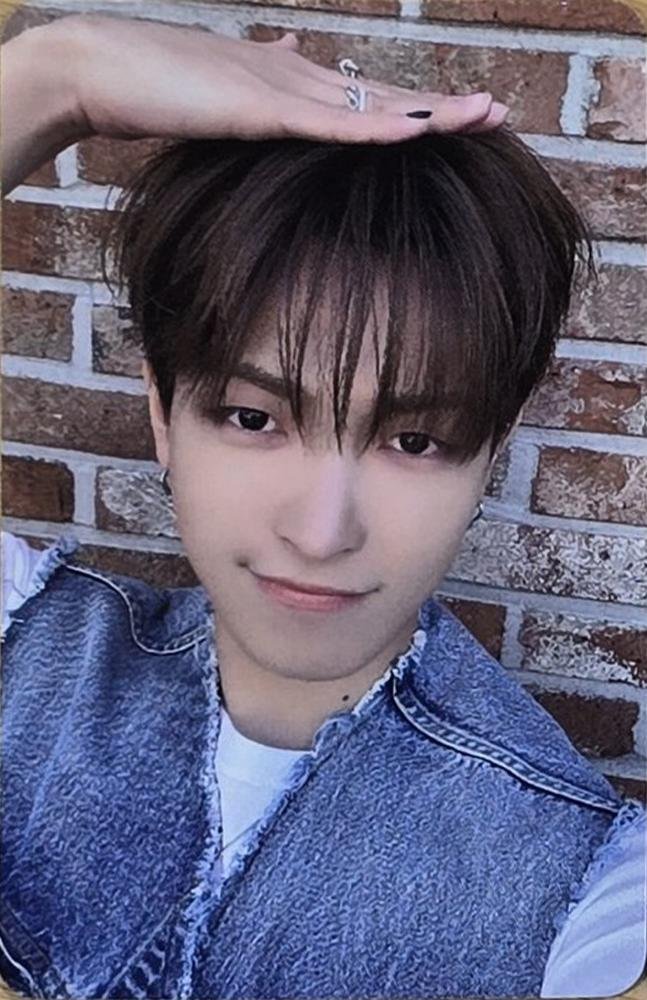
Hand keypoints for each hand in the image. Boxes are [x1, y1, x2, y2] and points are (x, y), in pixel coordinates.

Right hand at [66, 13, 508, 146]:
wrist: (99, 69)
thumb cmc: (150, 85)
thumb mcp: (214, 86)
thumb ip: (255, 75)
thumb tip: (283, 50)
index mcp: (285, 79)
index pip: (361, 96)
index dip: (411, 106)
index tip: (456, 116)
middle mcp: (294, 76)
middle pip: (382, 94)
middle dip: (442, 106)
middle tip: (497, 111)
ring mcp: (280, 89)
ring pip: (370, 104)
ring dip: (431, 112)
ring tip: (486, 113)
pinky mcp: (259, 109)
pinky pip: (330, 124)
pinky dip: (377, 128)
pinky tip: (419, 131)